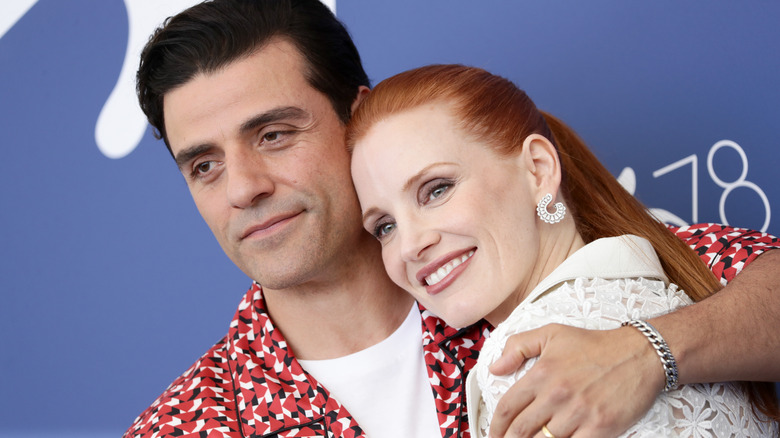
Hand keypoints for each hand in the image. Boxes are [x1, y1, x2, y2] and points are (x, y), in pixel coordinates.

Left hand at [486, 324, 664, 437]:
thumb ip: (518, 347)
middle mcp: (557, 395)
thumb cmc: (595, 345)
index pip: (507, 407)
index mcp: (541, 374)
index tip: (492, 434)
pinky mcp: (600, 428)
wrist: (640, 354)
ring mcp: (579, 414)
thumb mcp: (552, 334)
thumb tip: (495, 367)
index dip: (495, 426)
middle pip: (520, 430)